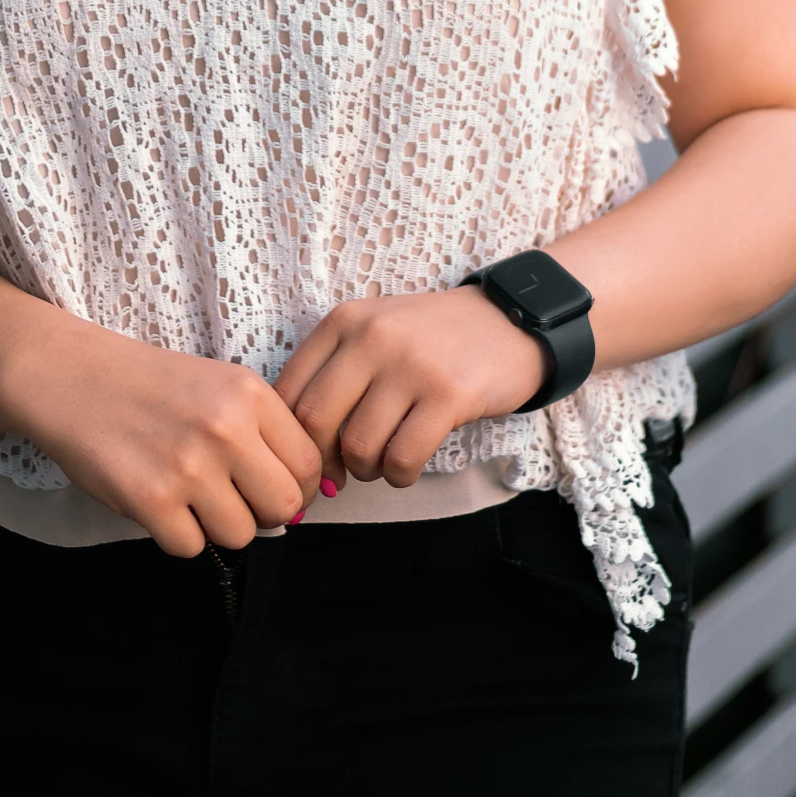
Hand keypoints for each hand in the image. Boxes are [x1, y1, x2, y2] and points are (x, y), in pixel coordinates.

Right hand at [0, 316, 321, 556]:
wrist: (73, 378)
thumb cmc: (151, 387)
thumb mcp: (219, 386)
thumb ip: (261, 433)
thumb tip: (297, 500)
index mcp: (249, 393)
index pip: (308, 463)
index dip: (299, 487)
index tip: (274, 491)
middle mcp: (225, 428)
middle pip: (284, 505)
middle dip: (263, 513)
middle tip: (234, 501)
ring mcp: (188, 466)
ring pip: (240, 534)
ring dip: (217, 526)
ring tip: (188, 495)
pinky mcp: (151, 500)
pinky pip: (190, 547)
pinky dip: (176, 534)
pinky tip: (158, 501)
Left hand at [273, 288, 547, 489]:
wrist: (509, 320)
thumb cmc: (430, 338)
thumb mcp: (373, 332)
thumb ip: (332, 375)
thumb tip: (296, 450)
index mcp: (344, 321)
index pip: (287, 391)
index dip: (287, 438)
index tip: (304, 460)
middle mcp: (372, 336)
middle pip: (314, 421)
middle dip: (322, 462)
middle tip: (338, 476)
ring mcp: (411, 365)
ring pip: (359, 446)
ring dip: (365, 471)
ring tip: (382, 462)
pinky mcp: (449, 395)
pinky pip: (403, 458)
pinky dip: (399, 476)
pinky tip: (407, 466)